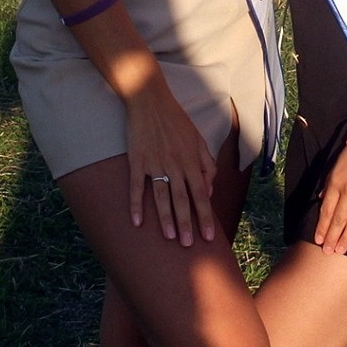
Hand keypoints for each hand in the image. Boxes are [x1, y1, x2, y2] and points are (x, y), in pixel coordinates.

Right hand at [122, 77, 218, 245]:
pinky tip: (137, 222)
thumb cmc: (176, 120)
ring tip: (168, 238)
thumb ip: (206, 164)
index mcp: (191, 161)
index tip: (210, 236)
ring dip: (165, 218)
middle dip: (187, 224)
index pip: (201, 194)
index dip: (205, 216)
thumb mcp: (198, 139)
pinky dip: (136, 204)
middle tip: (189, 246)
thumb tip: (210, 190)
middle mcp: (175, 165)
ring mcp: (155, 163)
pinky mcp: (137, 160)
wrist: (150, 100)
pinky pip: (137, 186)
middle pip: (182, 199)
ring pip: (161, 196)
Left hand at [313, 128, 346, 255]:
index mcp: (336, 182)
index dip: (322, 226)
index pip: (326, 210)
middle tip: (328, 252)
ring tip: (341, 250)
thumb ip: (329, 182)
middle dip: (332, 237)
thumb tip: (322, 197)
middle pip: (338, 219)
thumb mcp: (337, 163)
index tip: (318, 240)